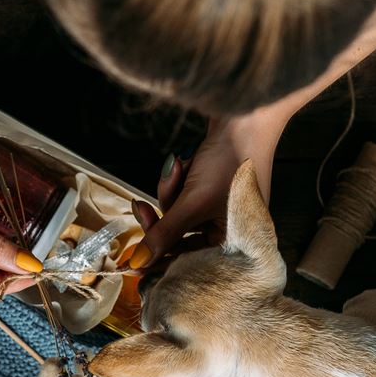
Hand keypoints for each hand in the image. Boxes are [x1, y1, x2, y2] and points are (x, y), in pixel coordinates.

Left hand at [129, 105, 290, 267]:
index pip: (190, 262)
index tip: (130, 261)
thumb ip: (163, 234)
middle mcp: (232, 230)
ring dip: (170, 192)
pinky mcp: (212, 189)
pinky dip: (177, 181)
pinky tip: (182, 163)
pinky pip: (182, 196)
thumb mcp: (192, 202)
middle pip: (180, 237)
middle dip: (163, 215)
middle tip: (140, 207)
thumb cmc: (230, 160)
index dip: (160, 260)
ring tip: (178, 170)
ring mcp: (221, 208)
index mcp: (238, 243)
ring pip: (177, 214)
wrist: (244, 114)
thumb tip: (138, 262)